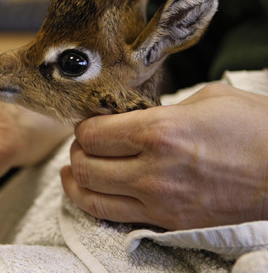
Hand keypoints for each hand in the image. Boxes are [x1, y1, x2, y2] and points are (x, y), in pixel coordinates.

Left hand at [61, 83, 267, 229]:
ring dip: (76, 181)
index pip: (93, 134)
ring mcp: (159, 202)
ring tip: (73, 171)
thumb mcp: (208, 99)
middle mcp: (152, 171)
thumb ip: (162, 108)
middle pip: (85, 165)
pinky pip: (115, 217)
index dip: (84, 126)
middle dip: (77, 151)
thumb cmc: (257, 130)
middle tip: (83, 143)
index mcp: (160, 132)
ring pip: (92, 198)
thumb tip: (135, 116)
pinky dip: (95, 203)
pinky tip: (93, 192)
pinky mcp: (169, 223)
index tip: (88, 122)